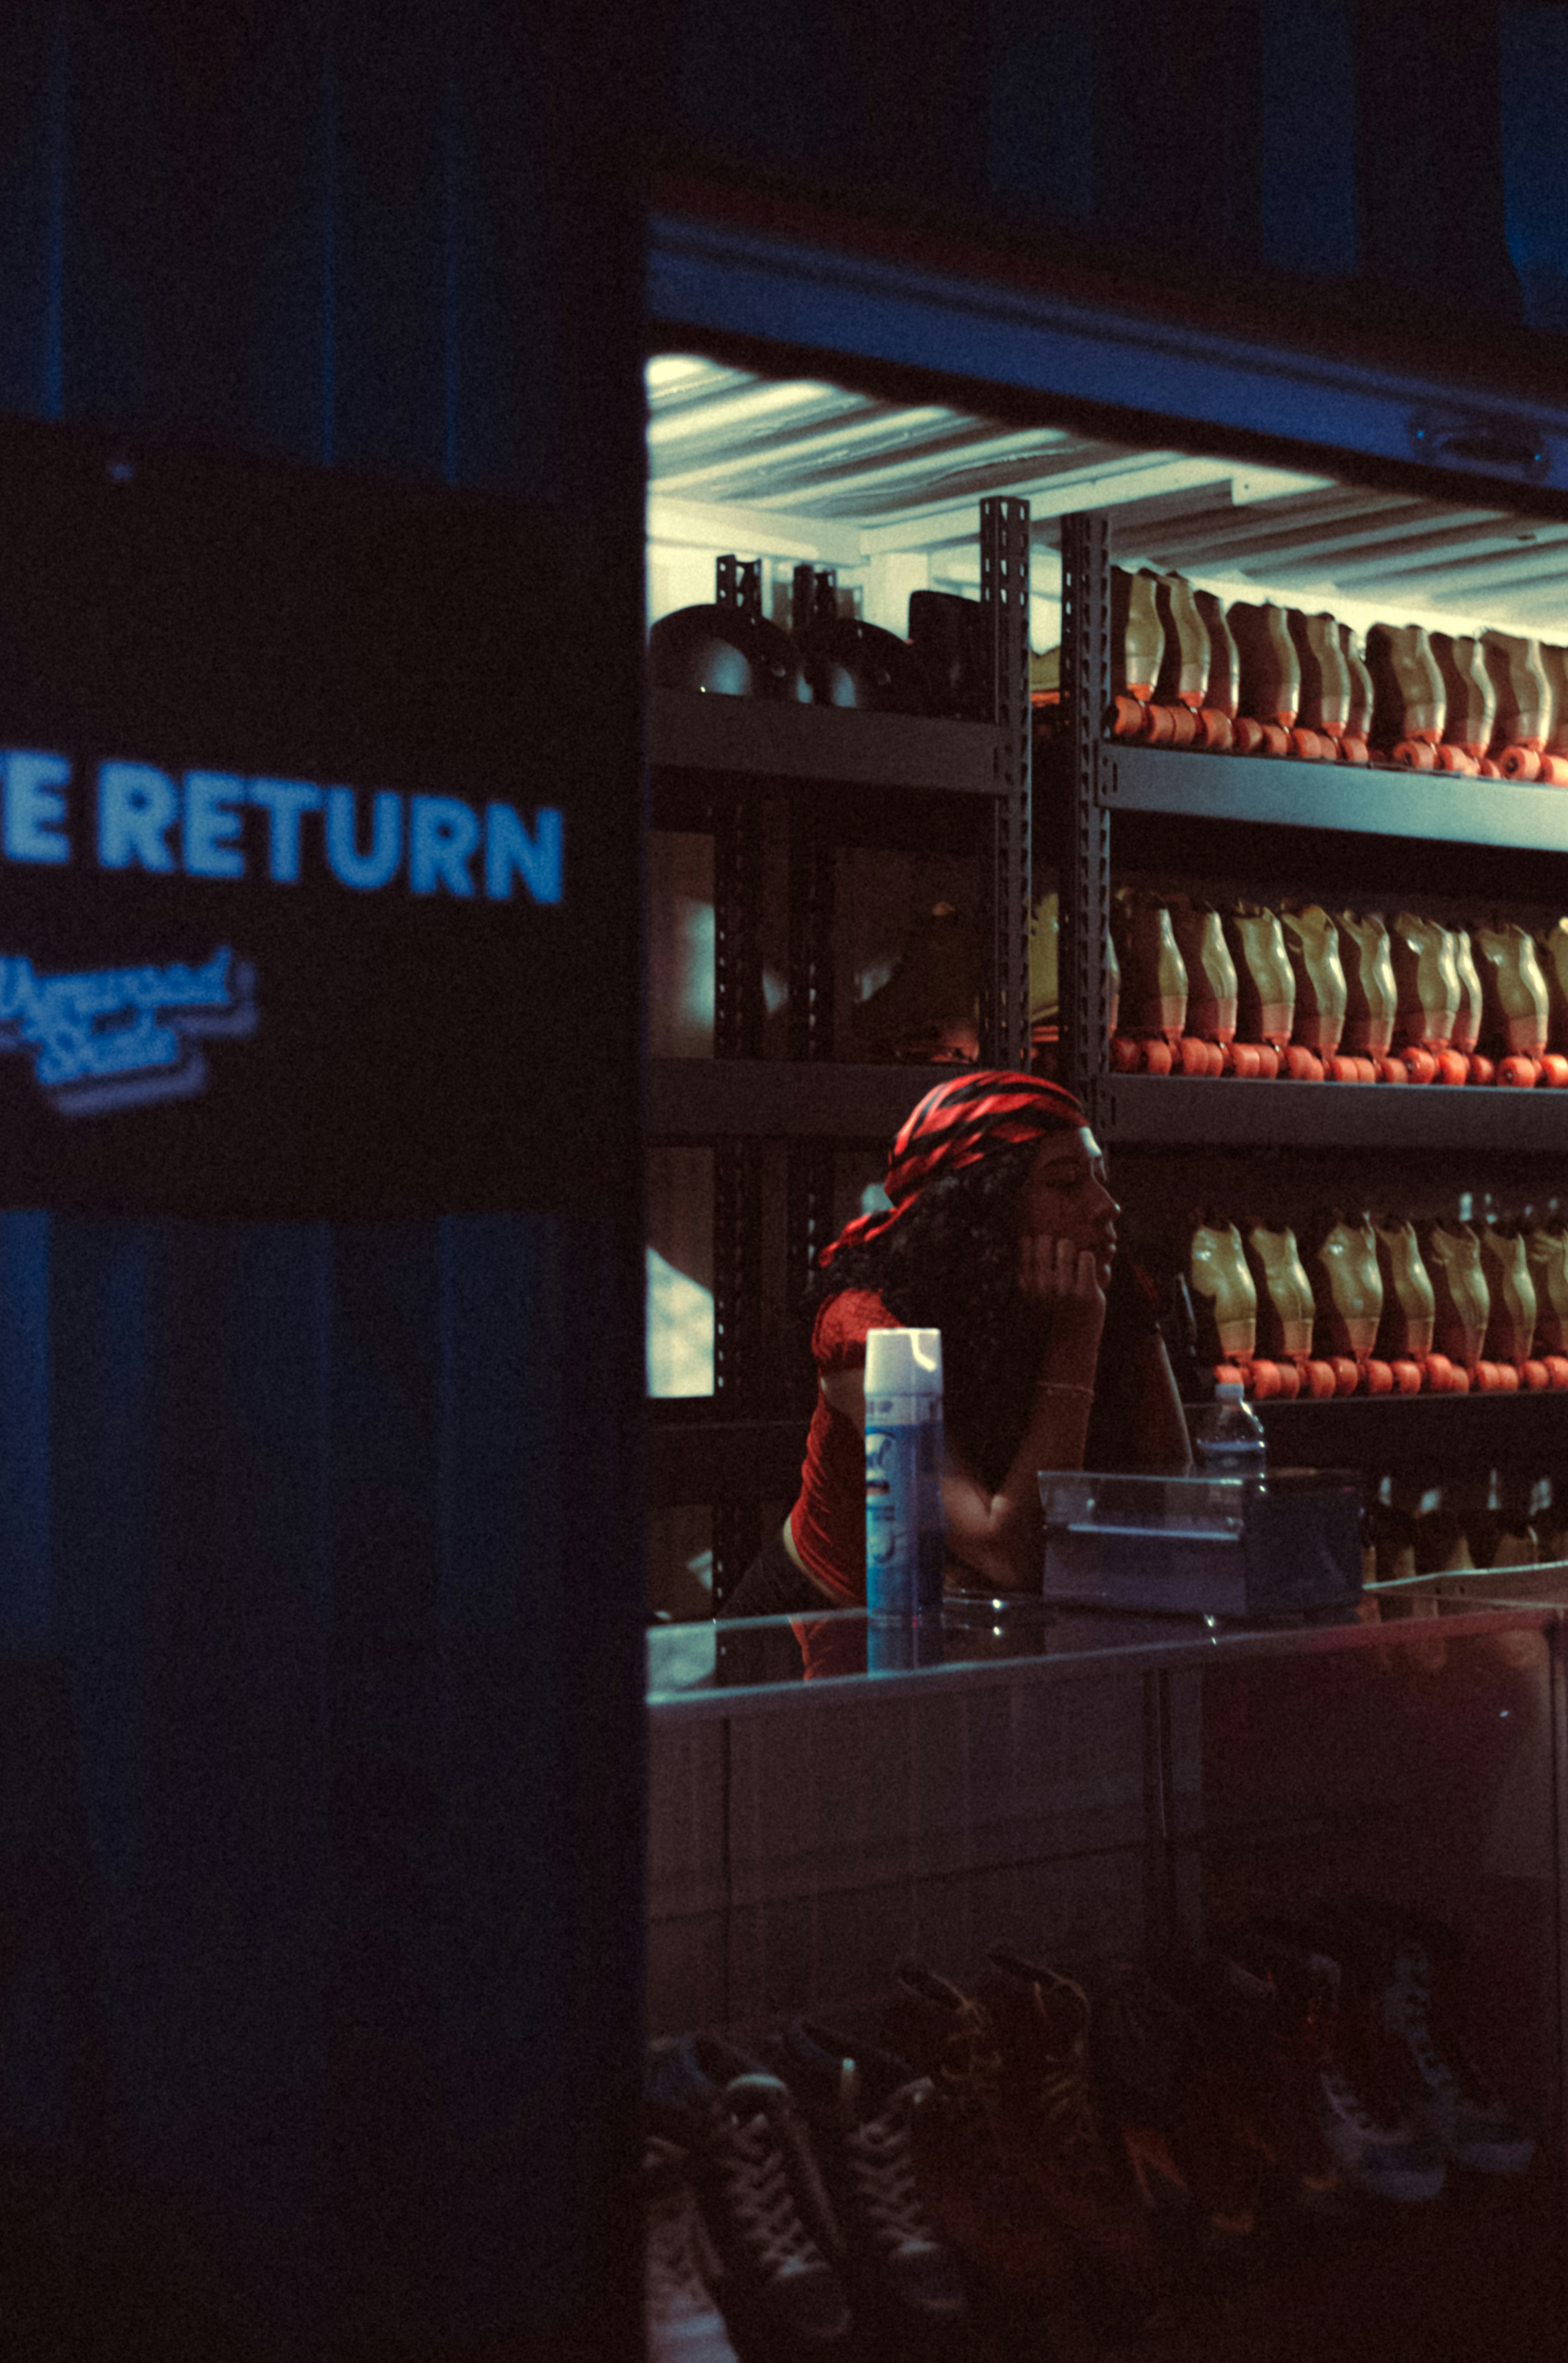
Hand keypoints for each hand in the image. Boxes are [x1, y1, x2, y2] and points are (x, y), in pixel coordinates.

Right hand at [1018, 1232, 1107, 1352]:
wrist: (1072, 1340)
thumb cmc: (1055, 1308)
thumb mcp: (1036, 1290)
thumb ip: (1031, 1268)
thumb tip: (1029, 1236)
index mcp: (1026, 1283)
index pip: (1026, 1244)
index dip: (1037, 1239)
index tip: (1045, 1247)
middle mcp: (1041, 1286)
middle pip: (1044, 1240)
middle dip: (1054, 1240)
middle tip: (1062, 1250)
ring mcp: (1063, 1289)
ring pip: (1066, 1245)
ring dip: (1072, 1249)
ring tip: (1073, 1259)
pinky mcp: (1084, 1292)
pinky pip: (1086, 1256)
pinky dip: (1088, 1259)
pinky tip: (1085, 1270)